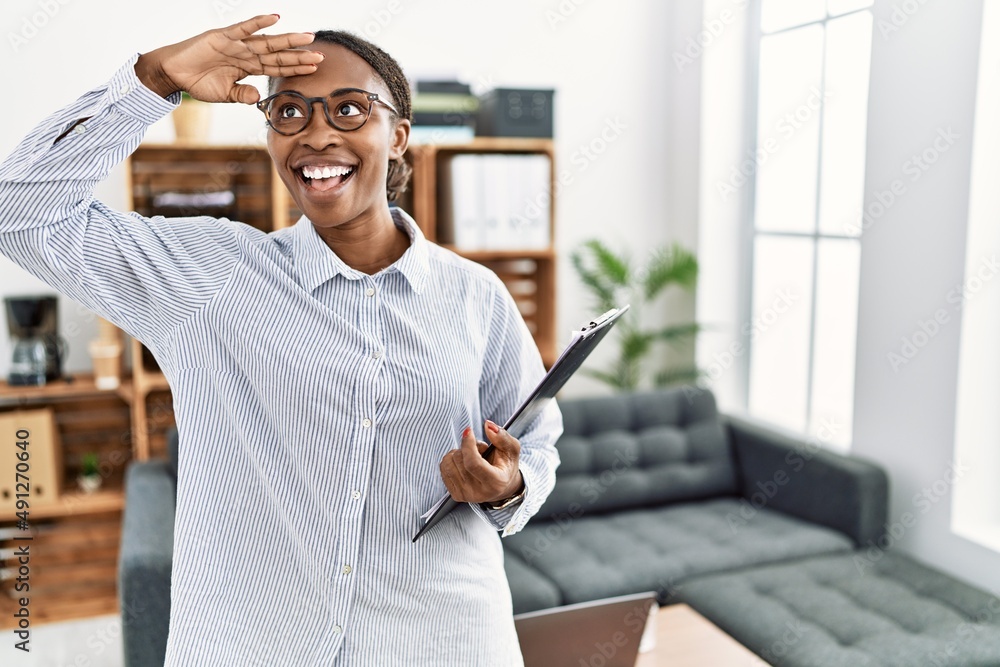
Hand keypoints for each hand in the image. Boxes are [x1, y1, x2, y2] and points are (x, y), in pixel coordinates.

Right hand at [133, 14, 323, 103]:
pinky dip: (258, 23)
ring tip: (307, 37)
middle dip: (299, 55)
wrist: (173, 73)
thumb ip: (242, 95)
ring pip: (266, 41)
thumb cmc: (197, 82)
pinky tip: (274, 18)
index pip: (276, 67)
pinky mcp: (222, 36)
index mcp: (247, 67)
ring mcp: (236, 44)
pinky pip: (243, 28)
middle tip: (320, 54)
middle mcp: (245, 53)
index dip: (295, 67)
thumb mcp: (224, 94)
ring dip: (287, 40)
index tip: (314, 67)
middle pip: (277, 54)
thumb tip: (259, 98)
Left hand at [439, 420, 523, 504]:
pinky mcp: (455, 495)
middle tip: (480, 450)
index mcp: (495, 483)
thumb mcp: (511, 449)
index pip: (473, 463)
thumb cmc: (506, 465)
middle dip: (467, 447)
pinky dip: (452, 460)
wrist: (501, 487)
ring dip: (458, 453)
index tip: (469, 431)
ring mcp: (465, 495)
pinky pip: (443, 468)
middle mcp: (479, 492)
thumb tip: (487, 425)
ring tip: (472, 457)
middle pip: (459, 459)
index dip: (468, 444)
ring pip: (448, 463)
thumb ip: (502, 436)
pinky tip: (464, 464)